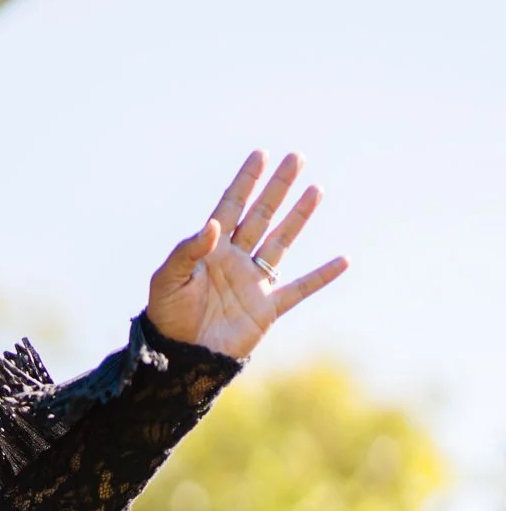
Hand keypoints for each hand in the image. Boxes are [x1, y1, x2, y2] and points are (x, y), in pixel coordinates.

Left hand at [147, 151, 348, 361]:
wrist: (179, 355)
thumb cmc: (167, 317)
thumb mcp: (168, 280)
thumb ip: (188, 250)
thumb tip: (214, 224)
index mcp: (210, 250)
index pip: (230, 207)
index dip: (245, 182)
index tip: (260, 155)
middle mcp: (235, 260)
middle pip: (261, 216)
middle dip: (277, 188)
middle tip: (295, 158)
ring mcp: (253, 282)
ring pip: (281, 242)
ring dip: (298, 216)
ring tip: (315, 189)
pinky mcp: (267, 308)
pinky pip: (300, 289)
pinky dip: (322, 276)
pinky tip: (343, 260)